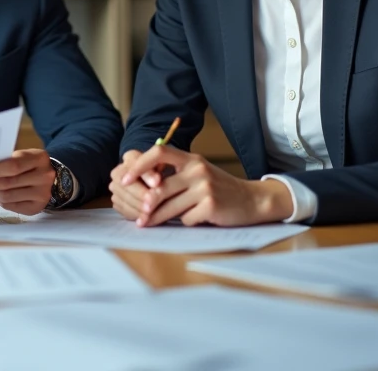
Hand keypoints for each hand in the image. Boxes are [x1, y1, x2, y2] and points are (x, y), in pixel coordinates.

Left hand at [0, 148, 54, 216]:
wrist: (51, 176)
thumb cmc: (28, 163)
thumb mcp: (21, 155)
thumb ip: (4, 160)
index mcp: (39, 158)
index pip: (12, 166)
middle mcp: (44, 176)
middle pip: (7, 183)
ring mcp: (43, 194)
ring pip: (8, 196)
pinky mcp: (38, 207)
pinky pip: (12, 206)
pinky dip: (0, 201)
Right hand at [109, 149, 167, 220]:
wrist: (153, 186)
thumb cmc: (162, 176)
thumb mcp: (163, 170)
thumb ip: (157, 173)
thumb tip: (156, 183)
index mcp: (131, 157)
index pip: (135, 162)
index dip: (146, 173)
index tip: (157, 182)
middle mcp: (119, 170)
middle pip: (125, 182)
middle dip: (139, 194)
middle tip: (152, 203)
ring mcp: (115, 186)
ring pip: (122, 197)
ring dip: (136, 207)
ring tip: (150, 214)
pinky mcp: (116, 200)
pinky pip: (122, 208)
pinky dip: (133, 214)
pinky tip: (144, 219)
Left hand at [119, 144, 293, 226]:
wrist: (252, 199)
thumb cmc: (218, 187)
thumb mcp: (198, 173)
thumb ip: (174, 175)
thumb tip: (141, 187)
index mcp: (191, 159)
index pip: (158, 152)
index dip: (139, 165)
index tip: (125, 179)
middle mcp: (197, 170)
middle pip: (160, 189)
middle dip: (145, 204)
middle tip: (136, 215)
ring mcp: (205, 188)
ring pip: (170, 207)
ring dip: (157, 218)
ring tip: (146, 224)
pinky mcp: (211, 206)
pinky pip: (187, 219)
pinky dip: (185, 222)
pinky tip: (192, 220)